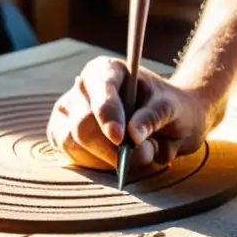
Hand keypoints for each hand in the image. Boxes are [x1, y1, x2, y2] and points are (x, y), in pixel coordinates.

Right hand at [47, 56, 214, 169]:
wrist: (168, 121)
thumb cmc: (169, 108)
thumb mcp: (171, 107)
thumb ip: (153, 117)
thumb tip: (133, 136)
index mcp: (106, 70)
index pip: (99, 89)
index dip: (107, 114)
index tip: (120, 138)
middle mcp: (82, 89)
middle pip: (82, 124)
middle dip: (112, 149)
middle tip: (146, 154)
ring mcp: (69, 114)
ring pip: (74, 144)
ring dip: (109, 159)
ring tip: (137, 154)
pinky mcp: (64, 137)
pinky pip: (74, 158)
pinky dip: (99, 166)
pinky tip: (118, 160)